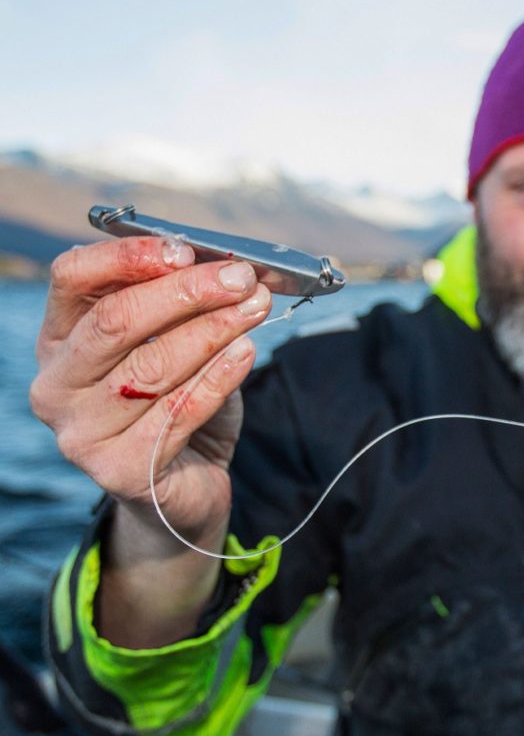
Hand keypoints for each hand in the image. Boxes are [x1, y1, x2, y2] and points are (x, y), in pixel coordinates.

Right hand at [29, 237, 271, 544]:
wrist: (185, 486)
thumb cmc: (177, 403)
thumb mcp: (173, 346)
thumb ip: (182, 308)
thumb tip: (227, 267)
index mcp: (59, 340)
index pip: (73, 278)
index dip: (129, 258)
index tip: (186, 249)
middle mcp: (56, 386)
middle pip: (116, 321)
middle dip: (187, 292)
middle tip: (241, 278)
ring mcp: (80, 433)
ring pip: (152, 367)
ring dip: (213, 330)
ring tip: (256, 309)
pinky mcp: (117, 470)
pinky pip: (178, 411)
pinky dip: (219, 376)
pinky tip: (246, 352)